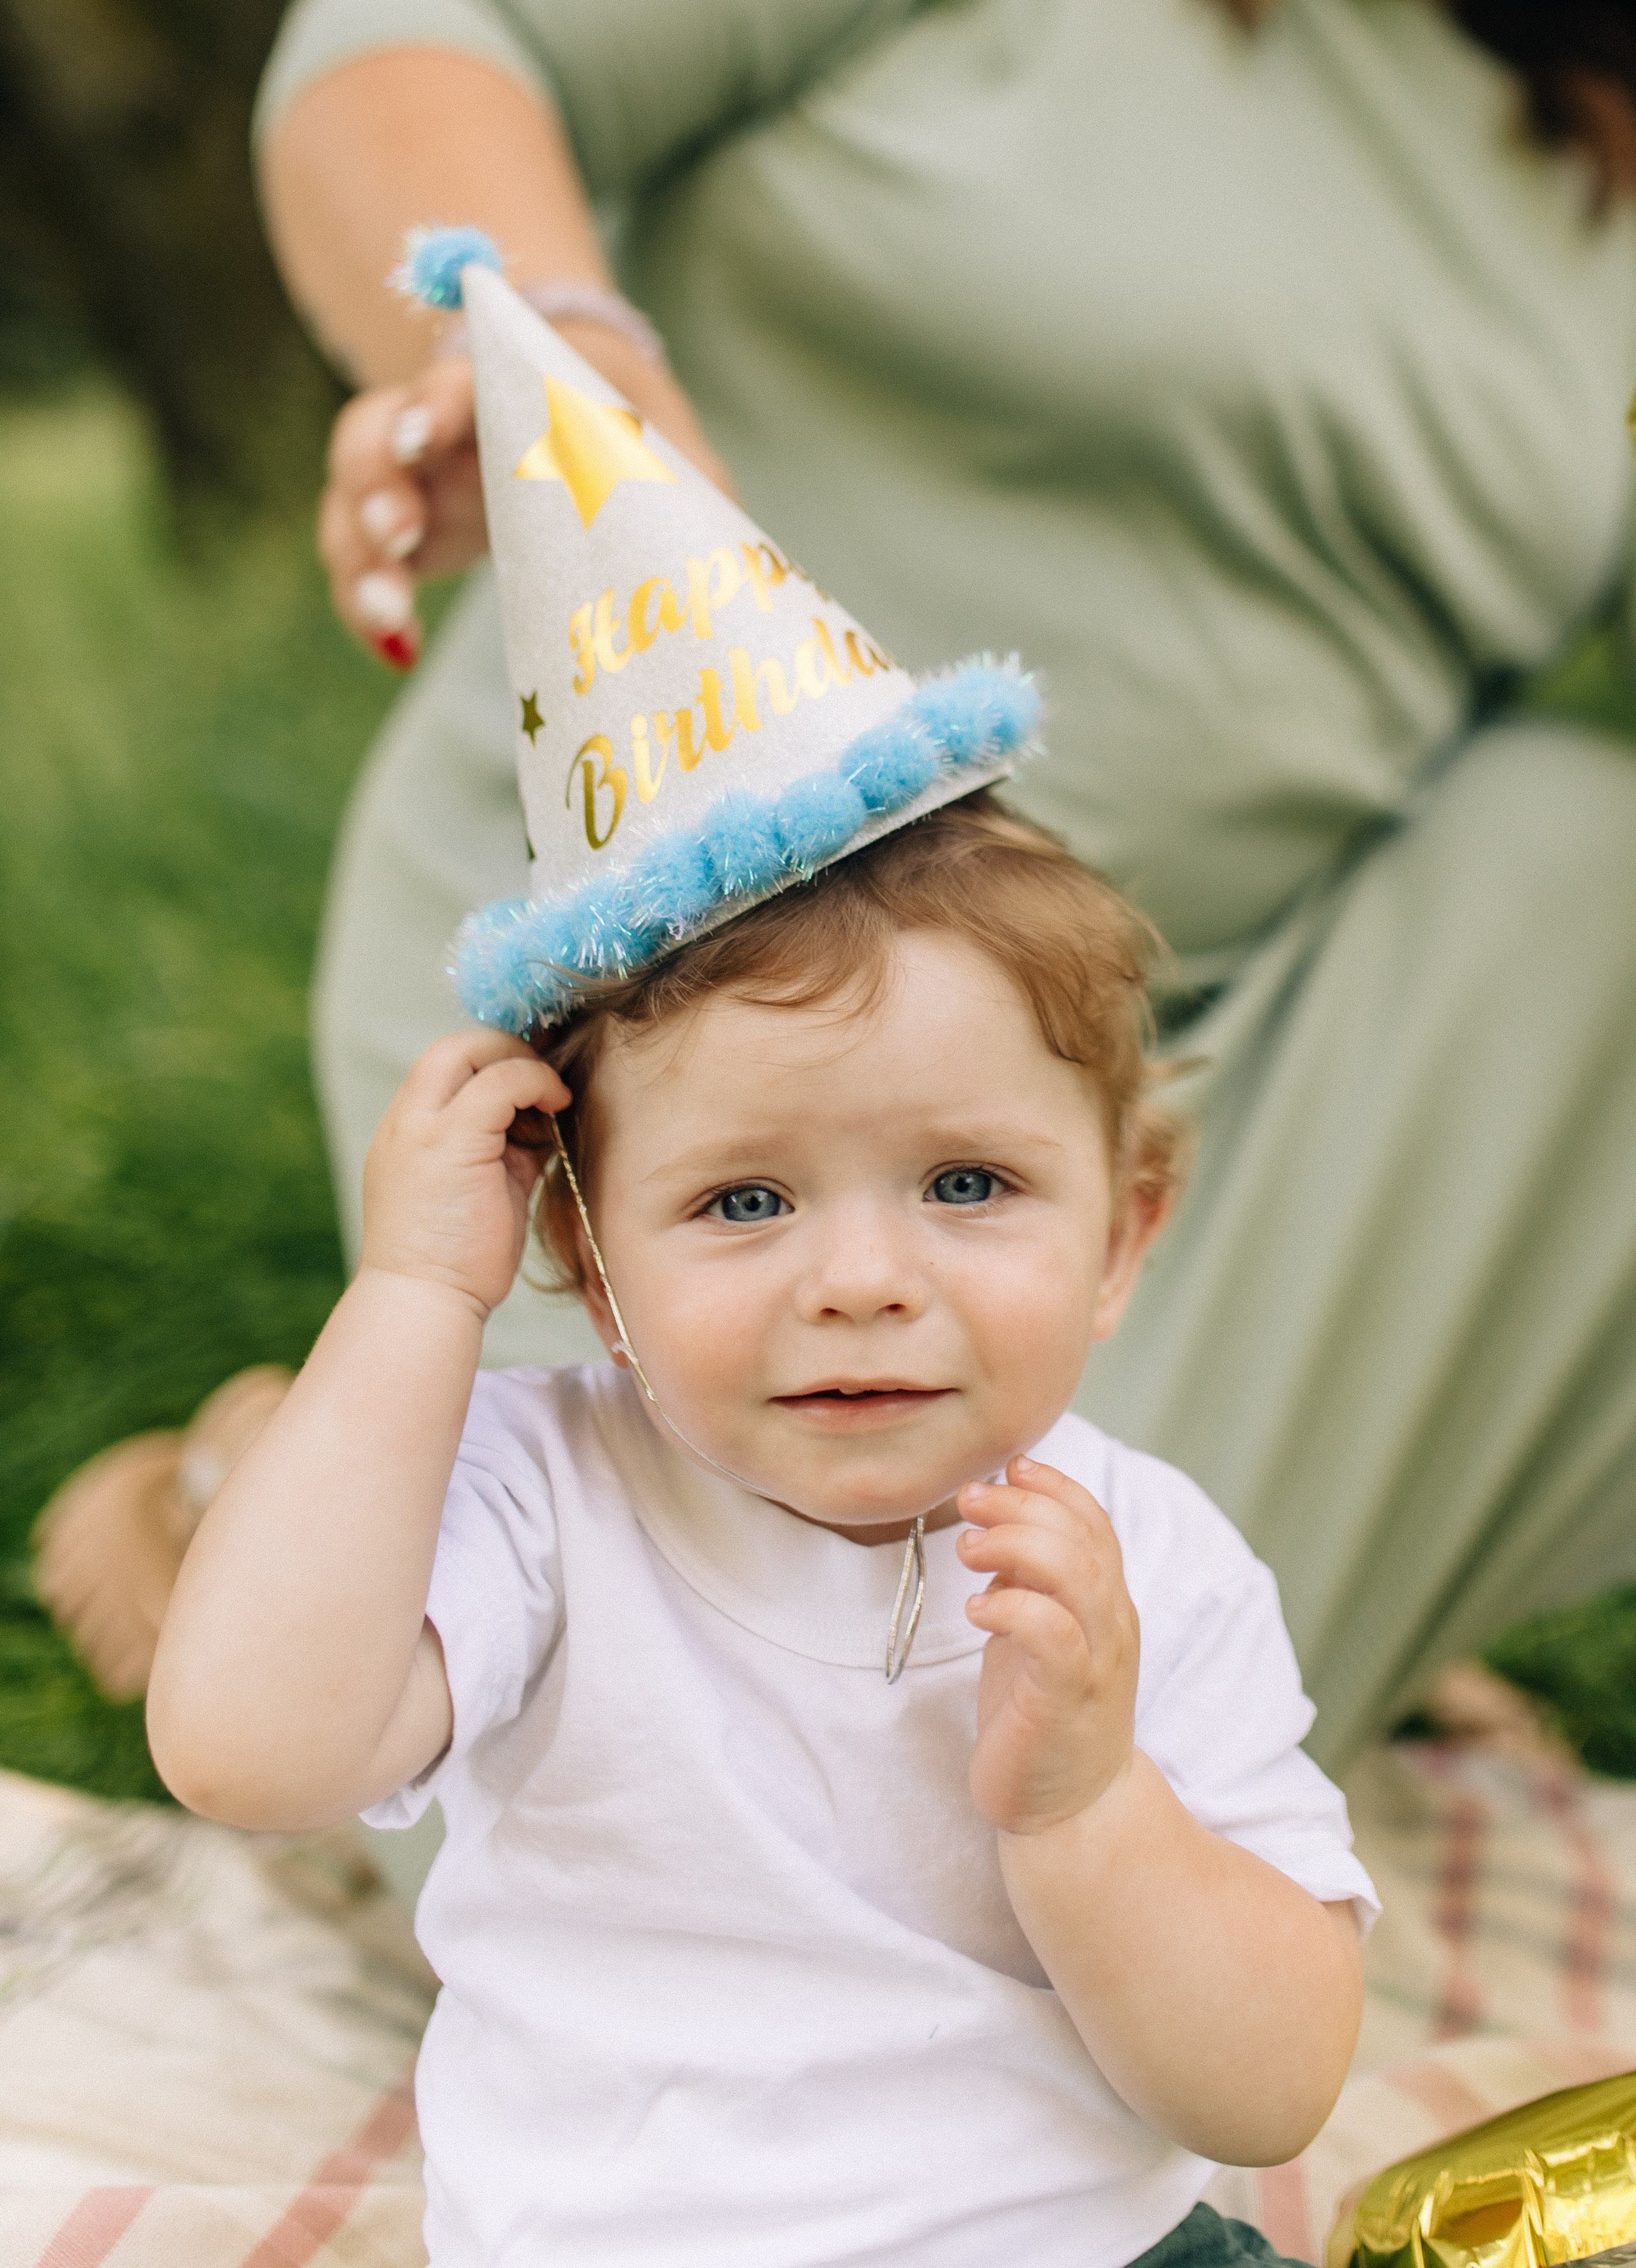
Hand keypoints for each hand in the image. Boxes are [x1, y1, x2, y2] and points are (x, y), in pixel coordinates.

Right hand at [319, 322, 733, 670]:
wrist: (581, 432)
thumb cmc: (624, 433)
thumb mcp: (665, 447)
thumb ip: (688, 484)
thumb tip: (730, 564)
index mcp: (498, 390)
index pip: (451, 383)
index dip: (432, 405)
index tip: (426, 436)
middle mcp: (435, 431)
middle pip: (372, 440)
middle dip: (376, 485)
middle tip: (400, 537)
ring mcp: (406, 485)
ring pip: (349, 507)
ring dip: (360, 560)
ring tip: (390, 615)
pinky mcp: (398, 543)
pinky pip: (361, 573)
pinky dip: (370, 611)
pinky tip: (400, 651)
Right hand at [360, 1031, 570, 1316]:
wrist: (425, 1303)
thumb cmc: (458, 1260)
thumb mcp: (483, 1186)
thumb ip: (505, 1145)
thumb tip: (547, 1116)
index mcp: (409, 1132)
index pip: (448, 1066)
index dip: (495, 1059)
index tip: (538, 1076)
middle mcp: (407, 1121)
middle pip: (454, 1046)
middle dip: (507, 1048)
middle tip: (549, 1075)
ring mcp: (422, 1127)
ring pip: (471, 1051)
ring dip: (523, 1065)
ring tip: (554, 1098)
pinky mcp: (451, 1141)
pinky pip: (500, 1082)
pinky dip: (535, 1082)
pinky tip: (557, 1105)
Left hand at [958, 1457, 1138, 1836]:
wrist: (1071, 1810)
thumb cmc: (1043, 1715)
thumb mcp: (1037, 1634)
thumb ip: (1029, 1583)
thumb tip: (997, 1527)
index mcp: (1105, 1603)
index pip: (1094, 1524)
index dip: (1055, 1486)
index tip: (1011, 1466)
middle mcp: (1110, 1625)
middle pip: (1082, 1539)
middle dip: (1023, 1506)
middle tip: (970, 1500)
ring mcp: (1095, 1663)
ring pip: (1075, 1578)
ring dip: (1017, 1547)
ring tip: (968, 1549)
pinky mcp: (1066, 1701)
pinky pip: (1052, 1638)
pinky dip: (1013, 1610)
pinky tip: (976, 1610)